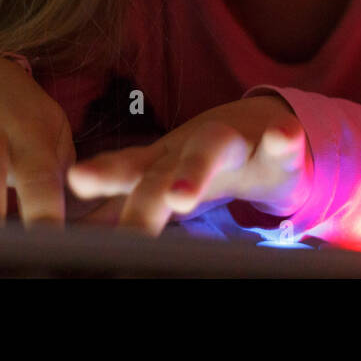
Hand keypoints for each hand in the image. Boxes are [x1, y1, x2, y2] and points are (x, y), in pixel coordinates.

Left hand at [65, 95, 314, 236]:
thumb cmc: (205, 162)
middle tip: (128, 230)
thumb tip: (78, 227)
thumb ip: (121, 199)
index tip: (76, 182)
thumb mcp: (163, 177)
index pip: (128, 169)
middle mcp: (192, 146)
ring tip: (180, 197)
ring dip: (195, 170)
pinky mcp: (276, 145)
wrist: (267, 129)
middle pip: (165, 169)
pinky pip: (282, 141)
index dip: (102, 175)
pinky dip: (283, 139)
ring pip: (212, 148)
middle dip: (146, 198)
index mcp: (165, 160)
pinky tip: (283, 137)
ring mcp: (234, 141)